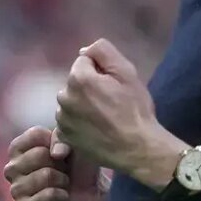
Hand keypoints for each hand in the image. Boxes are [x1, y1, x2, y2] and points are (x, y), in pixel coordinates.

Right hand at [3, 126, 103, 200]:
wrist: (90, 195)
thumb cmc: (77, 165)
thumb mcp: (72, 143)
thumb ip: (62, 138)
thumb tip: (56, 153)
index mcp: (18, 148)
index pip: (35, 135)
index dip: (57, 142)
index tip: (62, 152)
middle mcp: (12, 167)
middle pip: (40, 155)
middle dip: (61, 164)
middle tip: (64, 172)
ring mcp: (15, 189)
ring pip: (46, 175)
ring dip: (63, 180)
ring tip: (63, 184)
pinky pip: (48, 195)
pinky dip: (62, 196)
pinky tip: (62, 198)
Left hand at [54, 39, 186, 189]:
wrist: (137, 148)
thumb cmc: (135, 109)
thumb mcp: (127, 72)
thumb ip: (103, 51)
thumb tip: (84, 51)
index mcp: (78, 79)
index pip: (84, 62)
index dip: (101, 71)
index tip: (114, 85)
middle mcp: (64, 98)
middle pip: (76, 82)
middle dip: (90, 87)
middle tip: (111, 101)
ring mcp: (62, 119)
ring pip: (72, 101)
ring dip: (83, 104)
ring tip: (104, 117)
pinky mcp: (65, 136)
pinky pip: (69, 120)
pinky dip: (79, 121)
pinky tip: (95, 128)